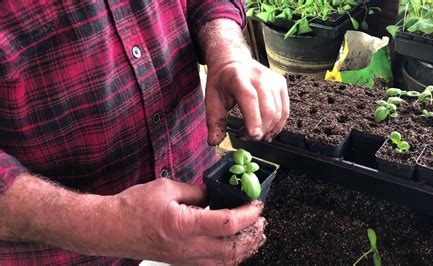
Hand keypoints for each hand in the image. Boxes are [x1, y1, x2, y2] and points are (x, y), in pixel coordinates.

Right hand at [112, 178, 265, 263]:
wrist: (111, 228)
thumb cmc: (133, 209)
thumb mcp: (167, 188)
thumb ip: (196, 190)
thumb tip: (215, 192)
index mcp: (184, 225)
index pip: (228, 223)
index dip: (249, 213)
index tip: (256, 204)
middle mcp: (188, 247)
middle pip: (234, 248)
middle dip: (253, 234)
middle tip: (260, 220)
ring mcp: (186, 259)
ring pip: (226, 262)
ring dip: (245, 248)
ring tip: (254, 234)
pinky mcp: (182, 262)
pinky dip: (230, 257)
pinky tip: (233, 246)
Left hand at [205, 58, 288, 144]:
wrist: (233, 60)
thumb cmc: (222, 80)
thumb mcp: (211, 98)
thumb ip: (214, 121)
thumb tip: (214, 141)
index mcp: (237, 77)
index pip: (249, 98)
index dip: (253, 118)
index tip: (253, 135)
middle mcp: (258, 76)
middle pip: (267, 108)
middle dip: (260, 129)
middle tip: (246, 136)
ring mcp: (272, 79)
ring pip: (278, 112)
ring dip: (268, 129)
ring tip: (254, 132)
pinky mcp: (280, 83)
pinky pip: (284, 110)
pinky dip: (277, 125)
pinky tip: (268, 130)